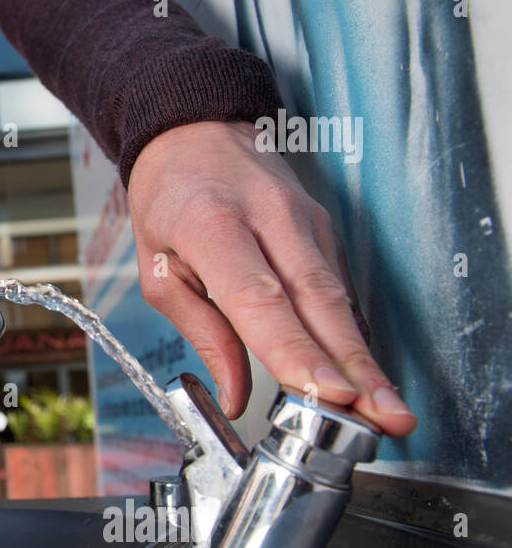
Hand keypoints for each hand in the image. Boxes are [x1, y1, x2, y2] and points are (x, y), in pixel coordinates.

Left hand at [127, 120, 415, 436]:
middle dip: (353, 366)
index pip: (259, 296)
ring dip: (366, 359)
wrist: (194, 129)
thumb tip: (235, 394)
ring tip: (389, 412)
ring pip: (340, 297)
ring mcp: (305, 219)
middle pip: (317, 301)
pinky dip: (355, 335)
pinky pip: (341, 289)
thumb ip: (200, 331)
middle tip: (382, 418)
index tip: (324, 391)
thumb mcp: (158, 267)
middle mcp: (268, 218)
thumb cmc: (168, 198)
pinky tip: (370, 376)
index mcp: (212, 224)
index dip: (295, 348)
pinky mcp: (325, 228)